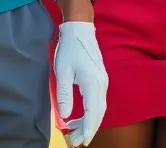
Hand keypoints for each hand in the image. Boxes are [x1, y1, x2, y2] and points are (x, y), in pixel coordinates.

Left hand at [54, 21, 107, 145]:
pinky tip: (79, 117)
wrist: (80, 29)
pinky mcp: (100, 79)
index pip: (92, 113)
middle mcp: (101, 84)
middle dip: (88, 129)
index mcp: (93, 83)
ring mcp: (103, 81)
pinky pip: (98, 101)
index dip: (87, 129)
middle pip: (98, 113)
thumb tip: (66, 116)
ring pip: (99, 108)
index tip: (79, 141)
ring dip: (89, 122)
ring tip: (74, 131)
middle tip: (75, 141)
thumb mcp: (62, 72)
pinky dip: (91, 112)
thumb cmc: (69, 49)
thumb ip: (65, 94)